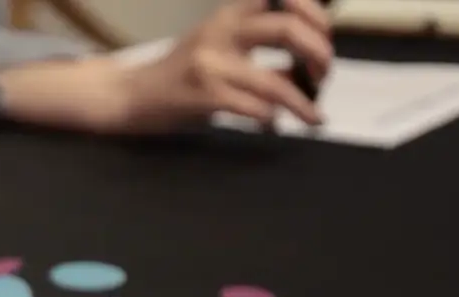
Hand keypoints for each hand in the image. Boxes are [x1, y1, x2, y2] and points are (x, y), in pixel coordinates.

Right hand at [125, 0, 334, 129]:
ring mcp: (212, 65)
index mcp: (229, 13)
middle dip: (319, 52)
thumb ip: (259, 51)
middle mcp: (222, 31)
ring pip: (275, 82)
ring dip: (303, 102)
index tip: (324, 34)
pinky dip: (273, 118)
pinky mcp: (204, 97)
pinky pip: (255, 109)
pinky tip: (274, 123)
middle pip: (287, 28)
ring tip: (313, 116)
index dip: (313, 10)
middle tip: (323, 74)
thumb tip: (307, 68)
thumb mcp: (220, 47)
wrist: (133, 95)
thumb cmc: (182, 73)